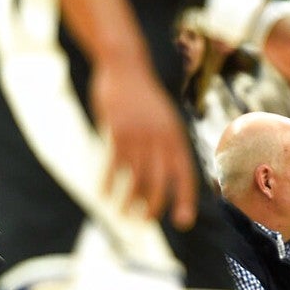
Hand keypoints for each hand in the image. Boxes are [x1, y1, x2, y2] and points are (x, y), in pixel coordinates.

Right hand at [92, 57, 196, 229]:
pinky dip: (108, 183)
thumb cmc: (146, 100)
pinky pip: (113, 164)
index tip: (184, 221)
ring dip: (129, 199)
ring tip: (124, 214)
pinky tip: (104, 195)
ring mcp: (139, 135)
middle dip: (155, 204)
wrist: (127, 68)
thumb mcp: (164, 120)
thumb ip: (167, 146)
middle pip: (161, 180)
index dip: (185, 198)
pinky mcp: (117, 131)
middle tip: (146, 221)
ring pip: (136, 176)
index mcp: (176, 136)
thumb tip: (163, 177)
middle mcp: (161, 138)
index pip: (185, 173)